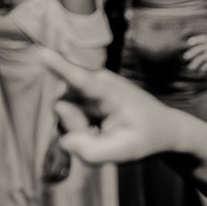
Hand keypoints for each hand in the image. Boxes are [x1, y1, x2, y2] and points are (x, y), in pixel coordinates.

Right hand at [38, 48, 181, 163]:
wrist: (164, 128)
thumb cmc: (148, 138)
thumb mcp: (125, 152)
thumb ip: (94, 151)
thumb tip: (65, 141)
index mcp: (111, 92)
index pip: (82, 80)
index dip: (61, 67)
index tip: (41, 53)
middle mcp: (97, 82)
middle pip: (64, 105)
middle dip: (75, 127)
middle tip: (100, 137)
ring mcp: (90, 87)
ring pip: (65, 111)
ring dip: (80, 129)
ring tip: (105, 134)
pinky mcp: (85, 94)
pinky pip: (69, 114)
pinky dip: (82, 128)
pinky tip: (101, 130)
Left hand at [183, 35, 206, 74]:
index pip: (202, 38)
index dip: (195, 39)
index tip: (189, 42)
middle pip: (199, 48)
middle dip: (191, 53)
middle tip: (185, 57)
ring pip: (202, 57)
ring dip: (195, 63)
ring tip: (191, 67)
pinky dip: (204, 68)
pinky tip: (201, 72)